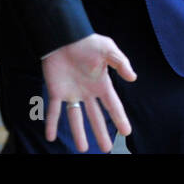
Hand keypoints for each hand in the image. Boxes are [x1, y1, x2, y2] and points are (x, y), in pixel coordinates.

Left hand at [41, 34, 135, 152]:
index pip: (112, 105)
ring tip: (83, 149)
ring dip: (78, 133)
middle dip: (101, 132)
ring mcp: (72, 93)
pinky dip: (51, 123)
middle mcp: (87, 92)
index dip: (119, 118)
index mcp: (101, 84)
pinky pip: (53, 110)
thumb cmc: (87, 41)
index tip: (126, 132)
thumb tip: (133, 78)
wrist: (63, 34)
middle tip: (106, 149)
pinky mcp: (56, 91)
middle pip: (95, 116)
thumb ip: (121, 62)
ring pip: (76, 118)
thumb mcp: (108, 48)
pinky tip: (50, 136)